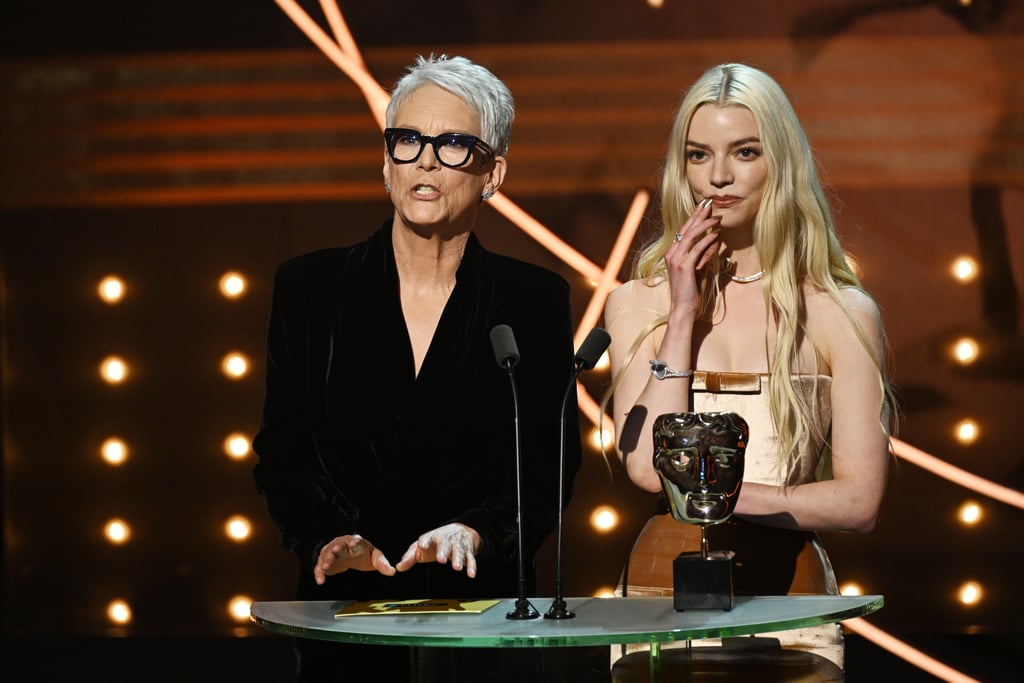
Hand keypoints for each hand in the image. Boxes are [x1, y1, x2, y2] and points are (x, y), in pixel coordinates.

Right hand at [313, 534, 395, 584]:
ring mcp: (333, 552)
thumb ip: (383, 564)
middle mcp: (343, 545)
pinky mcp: (326, 561)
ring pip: (327, 555)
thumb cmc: (362, 553)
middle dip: (337, 548)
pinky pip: (320, 566)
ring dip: (326, 560)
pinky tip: (321, 580)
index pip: (356, 541)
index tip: (354, 545)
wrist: (348, 551)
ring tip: (325, 568)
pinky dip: (319, 573)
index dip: (355, 543)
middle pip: (339, 545)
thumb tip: (392, 572)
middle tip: (335, 551)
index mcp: (357, 543)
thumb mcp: (375, 557)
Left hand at [395, 523, 479, 577]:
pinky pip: (470, 559)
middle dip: (443, 552)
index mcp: (432, 537)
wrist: (460, 531)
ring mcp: (457, 546)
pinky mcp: (467, 552)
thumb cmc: (436, 541)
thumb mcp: (422, 547)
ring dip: (458, 559)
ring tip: (456, 567)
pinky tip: (471, 574)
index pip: (427, 538)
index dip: (424, 541)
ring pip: (458, 552)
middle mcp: (446, 540)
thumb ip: (410, 557)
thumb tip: (399, 567)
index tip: (422, 546)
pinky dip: (471, 567)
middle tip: (441, 559)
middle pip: (444, 545)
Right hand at [665, 198, 719, 314]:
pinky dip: (707, 240)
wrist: (683, 309)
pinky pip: (697, 249)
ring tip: (716, 218)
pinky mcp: (684, 267)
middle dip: (698, 215)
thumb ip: (705, 255)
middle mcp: (672, 254)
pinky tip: (716, 235)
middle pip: (686, 229)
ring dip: (705, 225)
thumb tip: (715, 241)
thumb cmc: (691, 292)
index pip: (684, 231)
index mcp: (673, 254)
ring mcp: (676, 260)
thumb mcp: (699, 270)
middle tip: (709, 202)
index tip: (704, 207)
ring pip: (690, 236)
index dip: (694, 217)